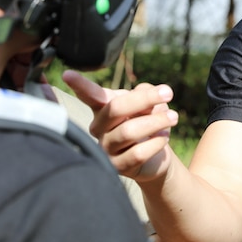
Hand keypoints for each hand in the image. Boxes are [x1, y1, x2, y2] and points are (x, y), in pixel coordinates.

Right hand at [62, 70, 178, 181]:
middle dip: (145, 99)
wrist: (156, 154)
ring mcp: (105, 148)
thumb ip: (144, 93)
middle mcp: (98, 127)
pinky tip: (164, 138)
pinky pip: (138, 153)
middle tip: (168, 93)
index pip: (90, 95)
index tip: (67, 74)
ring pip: (129, 131)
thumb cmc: (146, 121)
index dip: (79, 85)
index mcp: (102, 107)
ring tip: (173, 117)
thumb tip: (146, 96)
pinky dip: (156, 142)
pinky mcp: (117, 167)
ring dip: (156, 121)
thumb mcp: (146, 102)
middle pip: (116, 109)